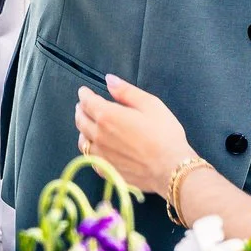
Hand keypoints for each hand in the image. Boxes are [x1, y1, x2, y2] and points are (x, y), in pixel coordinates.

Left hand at [73, 75, 192, 195]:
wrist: (170, 168)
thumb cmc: (164, 134)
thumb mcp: (150, 105)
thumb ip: (126, 91)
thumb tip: (109, 80)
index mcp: (107, 116)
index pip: (87, 102)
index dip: (84, 94)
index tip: (84, 91)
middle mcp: (99, 136)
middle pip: (81, 120)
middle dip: (80, 110)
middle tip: (83, 106)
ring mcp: (100, 156)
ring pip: (82, 141)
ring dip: (82, 130)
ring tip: (87, 126)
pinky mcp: (106, 170)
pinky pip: (90, 158)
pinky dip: (90, 149)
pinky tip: (96, 148)